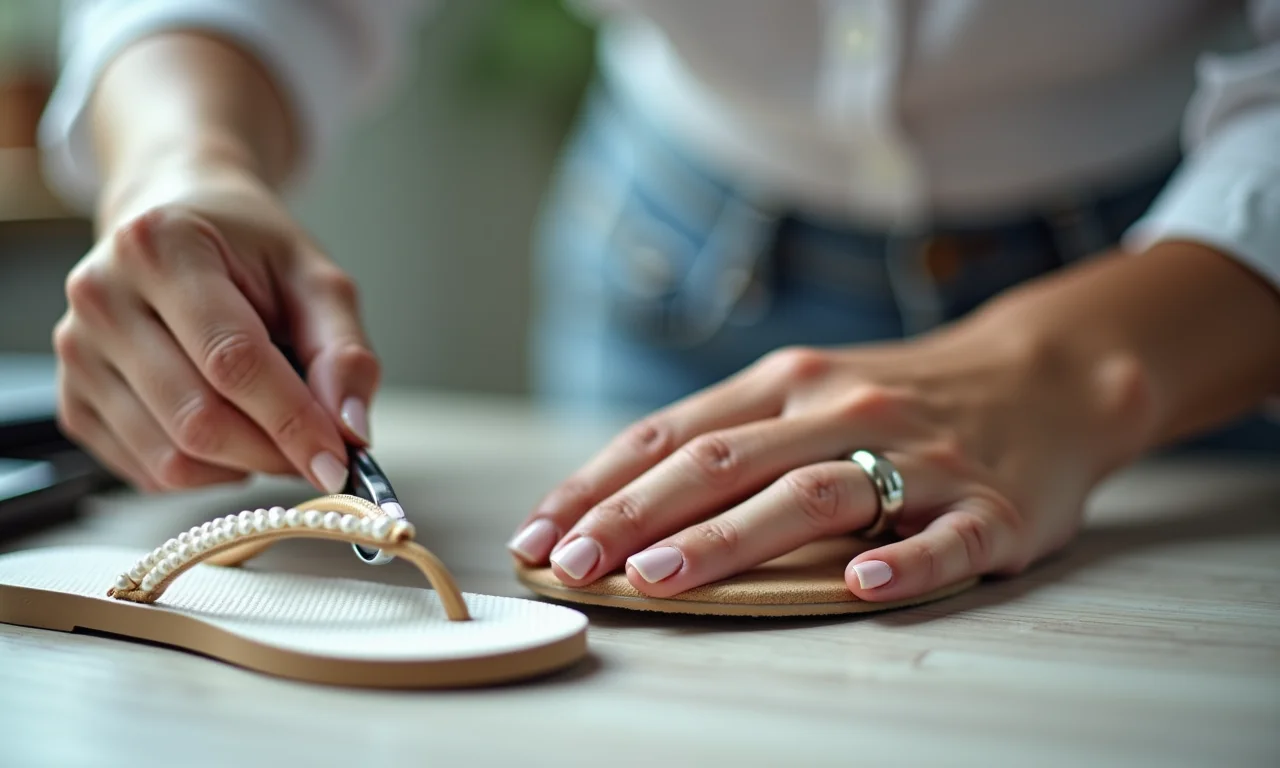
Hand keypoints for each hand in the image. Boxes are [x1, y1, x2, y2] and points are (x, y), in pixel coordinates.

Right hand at [53, 157, 378, 492]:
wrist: (176, 220)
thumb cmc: (248, 248)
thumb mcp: (315, 277)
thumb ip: (344, 349)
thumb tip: (351, 427)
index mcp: (161, 246)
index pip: (232, 359)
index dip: (292, 421)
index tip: (338, 461)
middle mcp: (102, 296)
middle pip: (197, 419)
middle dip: (273, 452)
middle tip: (319, 451)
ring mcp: (76, 352)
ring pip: (171, 458)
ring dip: (243, 467)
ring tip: (275, 431)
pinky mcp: (72, 400)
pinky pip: (147, 472)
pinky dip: (205, 473)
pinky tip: (230, 432)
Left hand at [510, 311, 1151, 601]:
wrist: (1046, 375)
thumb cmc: (901, 393)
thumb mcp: (807, 389)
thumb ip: (728, 433)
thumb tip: (616, 493)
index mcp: (786, 384)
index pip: (672, 435)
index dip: (598, 485)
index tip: (538, 533)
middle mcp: (840, 410)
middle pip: (723, 463)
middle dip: (635, 516)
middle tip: (574, 565)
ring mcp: (919, 456)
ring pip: (813, 496)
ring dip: (731, 540)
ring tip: (664, 580)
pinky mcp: (991, 507)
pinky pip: (943, 537)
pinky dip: (903, 560)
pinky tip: (862, 584)